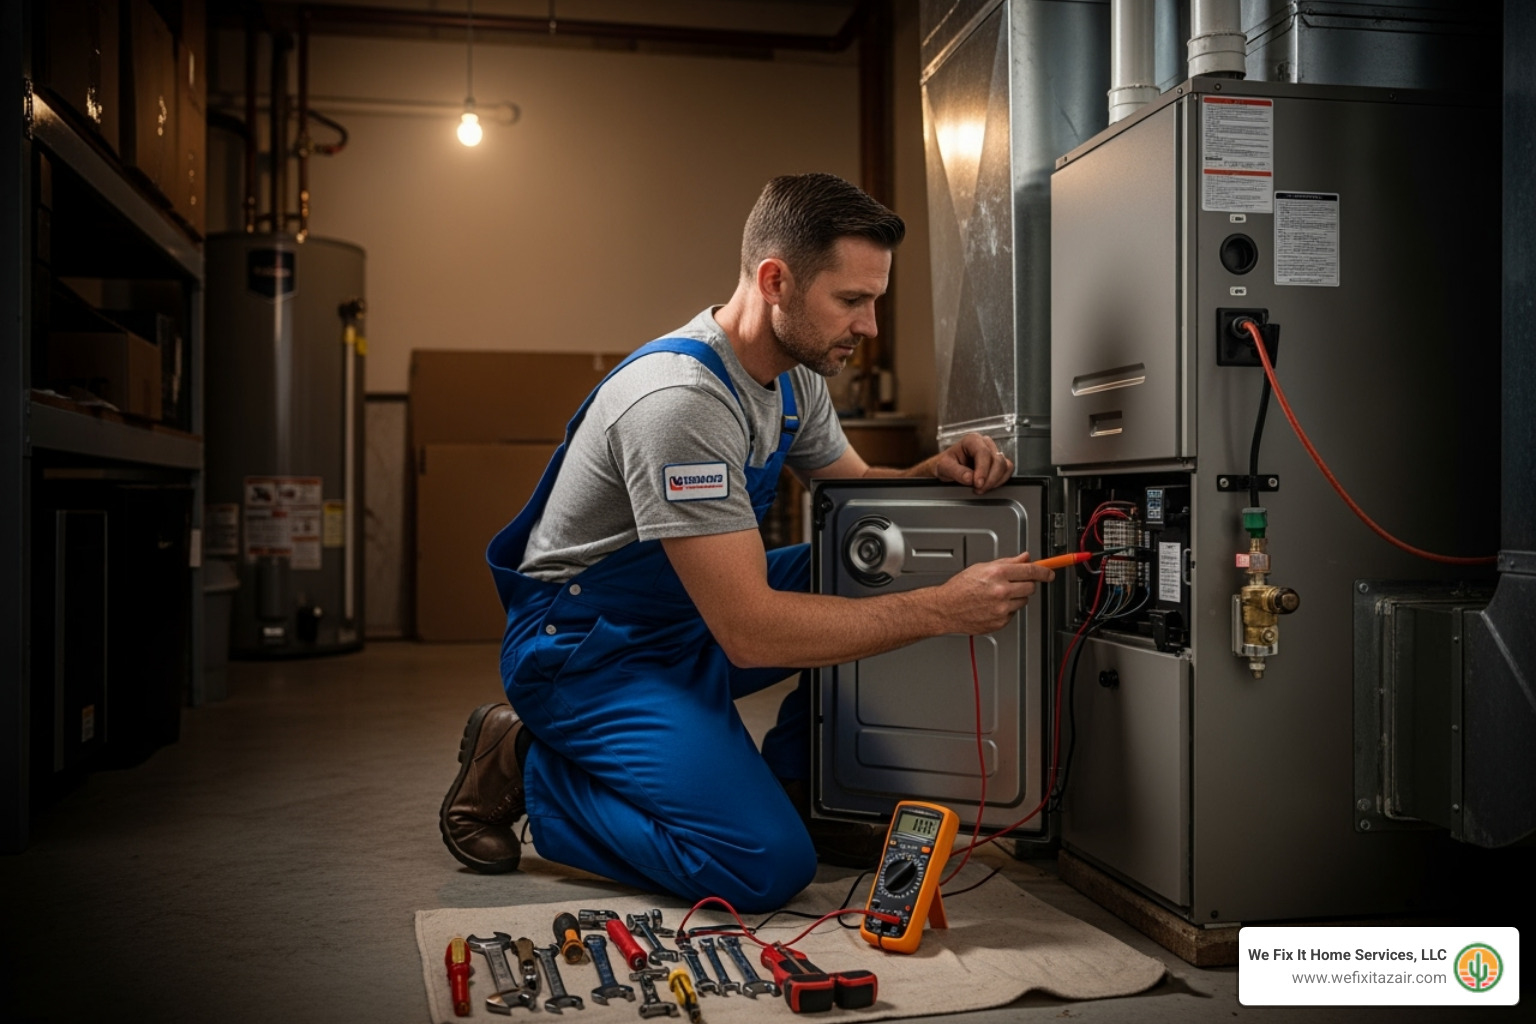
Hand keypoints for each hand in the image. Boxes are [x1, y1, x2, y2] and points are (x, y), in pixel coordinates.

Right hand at [930, 552, 1054, 635]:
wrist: (946, 608)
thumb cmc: (960, 588)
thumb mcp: (982, 568)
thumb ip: (1007, 562)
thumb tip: (1025, 558)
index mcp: (997, 573)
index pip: (1030, 571)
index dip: (1044, 571)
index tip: (1050, 573)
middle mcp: (1001, 591)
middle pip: (1030, 587)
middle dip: (1025, 584)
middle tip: (1013, 584)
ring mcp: (1002, 608)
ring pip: (1023, 601)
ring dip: (1015, 597)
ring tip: (997, 596)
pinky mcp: (1000, 622)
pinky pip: (1013, 613)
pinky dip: (1006, 610)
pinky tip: (992, 606)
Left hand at [933, 433, 1012, 493]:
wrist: (947, 468)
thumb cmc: (946, 464)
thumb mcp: (944, 467)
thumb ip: (956, 472)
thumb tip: (970, 478)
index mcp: (971, 440)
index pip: (983, 453)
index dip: (983, 470)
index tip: (978, 483)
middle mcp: (985, 443)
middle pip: (997, 460)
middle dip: (990, 478)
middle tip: (978, 489)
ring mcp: (993, 452)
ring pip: (1005, 465)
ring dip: (996, 480)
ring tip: (981, 489)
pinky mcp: (998, 462)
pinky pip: (1007, 470)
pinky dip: (1000, 480)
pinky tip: (989, 486)